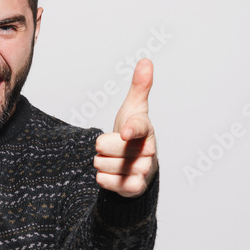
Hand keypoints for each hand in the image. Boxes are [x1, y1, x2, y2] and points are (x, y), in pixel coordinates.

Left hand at [94, 58, 157, 197]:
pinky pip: (107, 182)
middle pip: (109, 148)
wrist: (136, 165)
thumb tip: (146, 61)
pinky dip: (103, 178)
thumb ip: (139, 87)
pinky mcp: (135, 187)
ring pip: (104, 165)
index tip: (124, 132)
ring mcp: (143, 170)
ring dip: (101, 162)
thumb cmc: (133, 134)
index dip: (131, 129)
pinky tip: (110, 173)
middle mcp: (148, 151)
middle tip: (110, 146)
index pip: (139, 128)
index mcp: (146, 130)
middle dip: (102, 147)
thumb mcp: (133, 109)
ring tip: (111, 159)